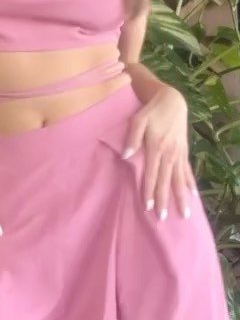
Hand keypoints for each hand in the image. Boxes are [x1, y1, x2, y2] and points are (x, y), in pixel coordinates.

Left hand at [122, 85, 194, 219]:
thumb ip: (132, 138)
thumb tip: (125, 156)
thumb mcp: (137, 120)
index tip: (149, 207)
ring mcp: (178, 154)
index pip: (152, 174)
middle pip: (166, 181)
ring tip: (184, 213)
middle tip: (163, 218)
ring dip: (181, 197)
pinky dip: (190, 183)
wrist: (172, 101)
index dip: (150, 191)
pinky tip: (193, 195)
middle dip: (165, 200)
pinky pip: (187, 170)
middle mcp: (169, 154)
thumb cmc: (151, 111)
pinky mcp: (184, 152)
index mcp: (156, 148)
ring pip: (179, 179)